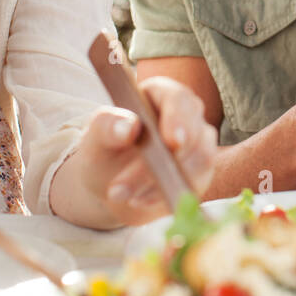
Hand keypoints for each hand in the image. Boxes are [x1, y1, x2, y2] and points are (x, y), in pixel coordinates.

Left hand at [73, 76, 216, 226]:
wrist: (111, 185)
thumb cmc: (104, 151)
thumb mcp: (95, 139)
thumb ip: (107, 126)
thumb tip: (129, 126)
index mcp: (160, 95)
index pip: (178, 99)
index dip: (178, 117)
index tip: (172, 141)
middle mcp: (186, 117)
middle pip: (196, 132)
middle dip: (169, 160)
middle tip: (144, 179)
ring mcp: (198, 145)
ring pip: (199, 162)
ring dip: (159, 182)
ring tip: (121, 193)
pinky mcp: (200, 174)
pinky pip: (194, 185)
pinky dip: (165, 195)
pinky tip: (138, 199)